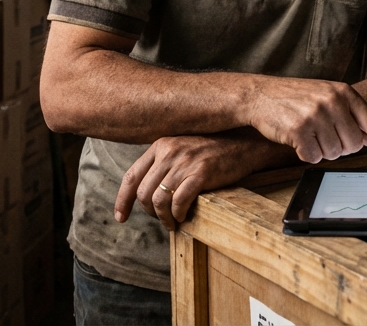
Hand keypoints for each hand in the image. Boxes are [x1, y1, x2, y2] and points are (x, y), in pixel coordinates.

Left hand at [115, 134, 259, 228]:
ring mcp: (185, 162)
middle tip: (162, 220)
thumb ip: (164, 164)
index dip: (122, 200)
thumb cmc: (214, 151)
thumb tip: (146, 192)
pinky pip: (179, 202)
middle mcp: (169, 151)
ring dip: (164, 217)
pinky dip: (178, 214)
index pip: (131, 176)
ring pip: (158, 200)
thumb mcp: (183, 149)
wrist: (245, 144)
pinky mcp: (201, 173)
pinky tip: (184, 217)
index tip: (120, 217)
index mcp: (160, 145)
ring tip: (173, 222)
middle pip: (143, 192)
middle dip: (149, 213)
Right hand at [246, 76, 366, 167]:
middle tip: (322, 135)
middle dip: (340, 147)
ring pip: (334, 154)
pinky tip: (296, 139)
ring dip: (321, 150)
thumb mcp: (326, 96)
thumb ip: (350, 114)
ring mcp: (316, 115)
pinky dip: (306, 154)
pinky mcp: (299, 130)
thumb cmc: (295, 98)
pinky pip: (313, 158)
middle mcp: (333, 102)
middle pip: (354, 145)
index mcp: (344, 92)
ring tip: (307, 133)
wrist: (260, 94)